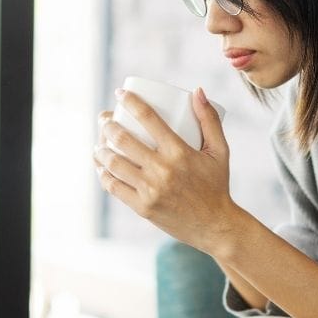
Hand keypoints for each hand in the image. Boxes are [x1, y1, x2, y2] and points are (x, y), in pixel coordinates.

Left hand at [93, 87, 237, 253]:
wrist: (215, 225)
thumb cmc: (216, 185)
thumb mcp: (220, 151)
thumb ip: (210, 120)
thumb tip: (197, 91)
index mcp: (179, 152)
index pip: (149, 118)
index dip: (130, 101)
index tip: (120, 94)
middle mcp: (162, 170)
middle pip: (123, 140)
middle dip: (107, 124)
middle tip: (103, 119)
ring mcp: (150, 190)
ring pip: (114, 164)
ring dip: (100, 150)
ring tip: (98, 143)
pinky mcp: (142, 207)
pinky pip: (114, 188)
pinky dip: (104, 175)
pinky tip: (101, 167)